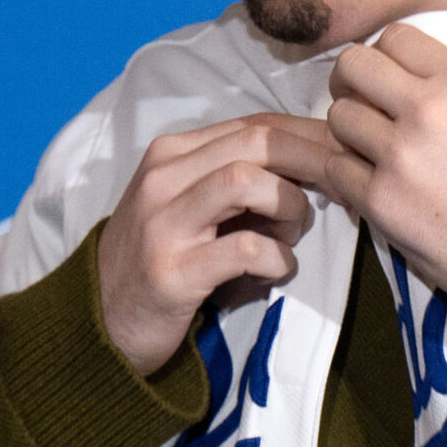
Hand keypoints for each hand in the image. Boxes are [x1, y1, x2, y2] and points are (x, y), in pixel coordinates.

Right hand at [98, 114, 324, 375]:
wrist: (101, 323)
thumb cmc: (164, 262)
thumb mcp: (191, 207)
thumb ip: (237, 180)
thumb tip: (315, 165)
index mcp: (171, 154)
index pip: (253, 123)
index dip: (309, 135)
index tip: (345, 157)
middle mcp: (162, 178)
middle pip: (256, 141)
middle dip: (313, 160)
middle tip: (343, 189)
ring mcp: (163, 224)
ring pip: (247, 181)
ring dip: (289, 208)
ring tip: (290, 237)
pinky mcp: (172, 272)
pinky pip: (246, 249)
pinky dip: (277, 259)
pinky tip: (274, 272)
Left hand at [273, 26, 446, 352]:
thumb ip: (445, 92)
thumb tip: (394, 82)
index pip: (395, 37)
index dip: (382, 58)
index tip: (384, 81)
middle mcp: (429, 108)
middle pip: (353, 66)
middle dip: (350, 85)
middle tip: (360, 109)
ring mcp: (400, 154)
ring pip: (337, 117)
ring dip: (346, 135)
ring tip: (370, 155)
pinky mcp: (381, 200)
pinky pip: (334, 169)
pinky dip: (345, 178)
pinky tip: (370, 188)